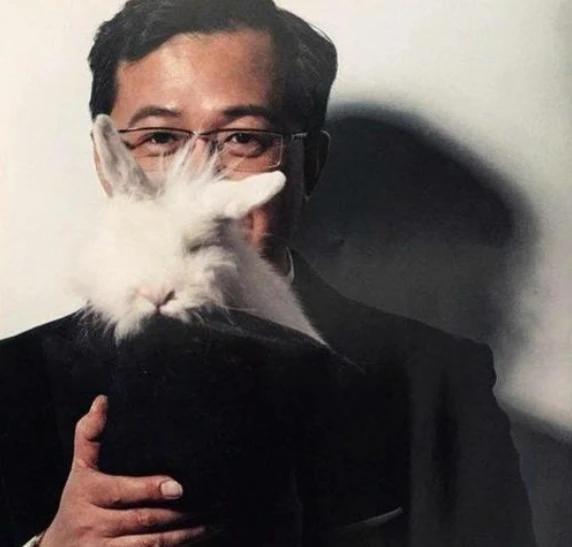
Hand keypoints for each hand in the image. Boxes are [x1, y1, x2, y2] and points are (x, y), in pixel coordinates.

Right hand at [41, 395, 206, 545]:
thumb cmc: (77, 502)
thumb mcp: (79, 469)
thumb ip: (90, 435)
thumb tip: (102, 400)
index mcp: (89, 493)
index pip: (122, 491)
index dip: (151, 489)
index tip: (178, 487)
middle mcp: (94, 523)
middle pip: (143, 519)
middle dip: (180, 514)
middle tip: (212, 503)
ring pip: (151, 544)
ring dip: (185, 535)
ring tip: (213, 522)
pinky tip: (196, 540)